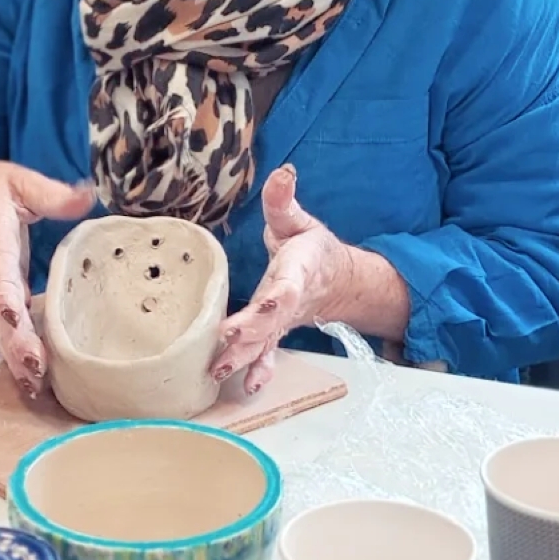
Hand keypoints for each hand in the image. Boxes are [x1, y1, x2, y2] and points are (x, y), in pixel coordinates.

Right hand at [0, 162, 94, 397]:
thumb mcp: (18, 181)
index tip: (13, 313)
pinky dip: (18, 360)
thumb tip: (87, 197)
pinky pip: (8, 334)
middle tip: (33, 366)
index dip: (3, 293)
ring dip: (16, 358)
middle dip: (14, 340)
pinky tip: (34, 384)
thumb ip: (50, 193)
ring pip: (1, 330)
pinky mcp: (3, 305)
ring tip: (35, 385)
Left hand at [212, 166, 354, 396]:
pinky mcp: (275, 333)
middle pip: (271, 322)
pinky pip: (268, 354)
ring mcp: (283, 322)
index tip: (264, 305)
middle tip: (224, 349)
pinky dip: (260, 370)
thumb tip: (281, 172)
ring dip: (245, 358)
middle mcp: (290, 303)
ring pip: (265, 343)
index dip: (276, 299)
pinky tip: (247, 386)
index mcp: (296, 272)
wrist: (336, 280)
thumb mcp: (297, 220)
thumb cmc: (309, 248)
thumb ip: (284, 200)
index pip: (286, 288)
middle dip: (249, 336)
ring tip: (222, 371)